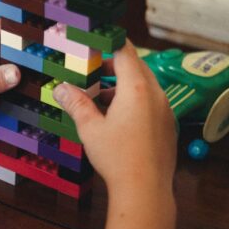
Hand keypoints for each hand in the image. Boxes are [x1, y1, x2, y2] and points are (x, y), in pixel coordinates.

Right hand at [53, 40, 176, 199]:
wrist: (145, 189)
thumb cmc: (117, 157)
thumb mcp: (89, 128)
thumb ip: (76, 104)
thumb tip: (61, 88)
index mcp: (136, 88)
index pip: (124, 51)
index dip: (109, 41)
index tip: (94, 38)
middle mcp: (155, 94)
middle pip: (135, 67)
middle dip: (111, 65)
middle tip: (89, 68)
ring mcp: (164, 109)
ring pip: (142, 85)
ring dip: (120, 84)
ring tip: (97, 95)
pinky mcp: (167, 124)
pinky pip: (149, 101)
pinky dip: (131, 100)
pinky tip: (114, 116)